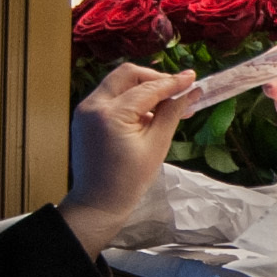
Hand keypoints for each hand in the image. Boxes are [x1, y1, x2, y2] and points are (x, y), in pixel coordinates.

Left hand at [60, 65, 196, 253]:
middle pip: (128, 74)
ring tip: (165, 106)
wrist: (97, 202)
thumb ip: (173, 113)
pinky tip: (146, 114)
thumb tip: (192, 91)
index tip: (192, 78)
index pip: (147, 88)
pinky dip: (129, 98)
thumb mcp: (157, 145)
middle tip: (176, 90)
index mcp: (110, 114)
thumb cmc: (129, 180)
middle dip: (154, 78)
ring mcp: (85, 109)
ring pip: (118, 82)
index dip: (172, 83)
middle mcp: (93, 105)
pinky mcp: (84, 115)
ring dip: (142, 88)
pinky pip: (110, 96)